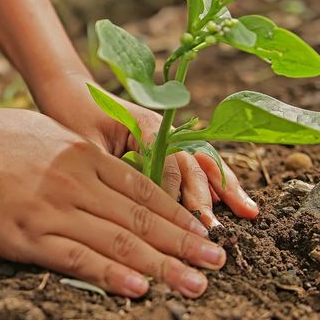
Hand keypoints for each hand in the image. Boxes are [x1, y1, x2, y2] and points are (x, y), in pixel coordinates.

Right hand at [0, 100, 225, 296]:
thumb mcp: (50, 137)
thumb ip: (84, 159)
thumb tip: (111, 180)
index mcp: (85, 156)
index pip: (144, 190)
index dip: (179, 214)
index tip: (204, 233)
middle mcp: (77, 181)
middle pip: (141, 217)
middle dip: (184, 242)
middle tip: (217, 263)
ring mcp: (53, 208)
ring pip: (118, 240)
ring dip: (162, 264)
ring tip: (195, 283)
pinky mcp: (26, 235)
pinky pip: (75, 257)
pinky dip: (110, 274)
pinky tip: (138, 287)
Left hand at [34, 70, 258, 227]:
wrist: (70, 90)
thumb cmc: (73, 115)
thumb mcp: (85, 143)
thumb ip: (110, 167)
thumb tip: (131, 203)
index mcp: (146, 124)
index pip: (169, 162)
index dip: (175, 194)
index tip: (180, 223)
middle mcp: (164, 128)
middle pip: (193, 163)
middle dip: (207, 196)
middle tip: (214, 229)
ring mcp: (169, 135)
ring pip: (203, 162)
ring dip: (225, 187)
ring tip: (249, 212)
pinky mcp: (167, 143)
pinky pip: (196, 162)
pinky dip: (215, 181)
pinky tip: (229, 200)